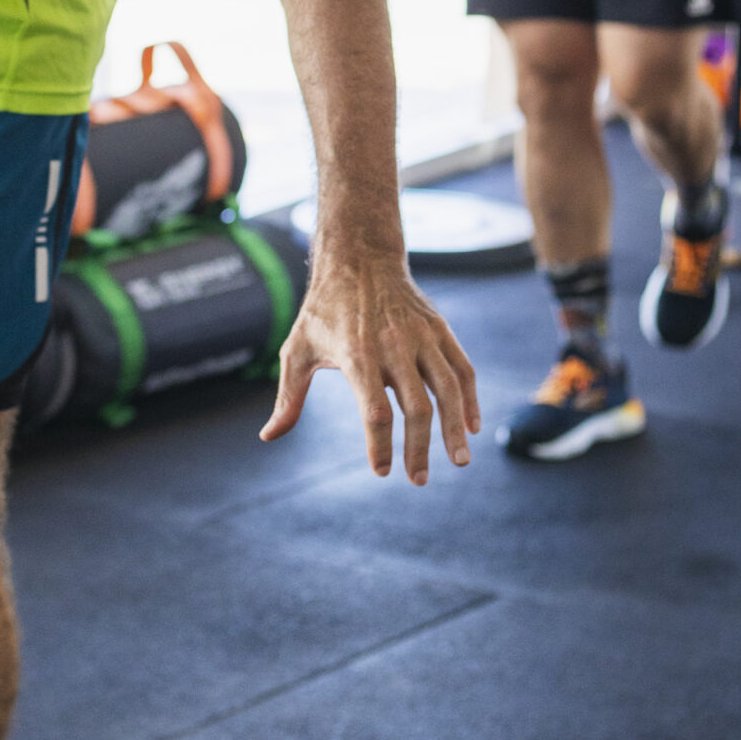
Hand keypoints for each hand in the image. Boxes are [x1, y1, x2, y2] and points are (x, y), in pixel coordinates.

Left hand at [261, 245, 479, 486]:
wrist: (359, 259)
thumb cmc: (323, 311)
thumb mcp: (297, 350)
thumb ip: (288, 397)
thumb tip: (268, 436)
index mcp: (357, 355)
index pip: (375, 411)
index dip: (379, 445)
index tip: (381, 471)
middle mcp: (393, 346)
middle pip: (417, 407)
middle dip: (419, 449)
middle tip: (418, 480)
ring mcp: (421, 336)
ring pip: (448, 389)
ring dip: (456, 429)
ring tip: (460, 462)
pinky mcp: (440, 329)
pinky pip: (462, 368)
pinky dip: (471, 399)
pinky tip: (473, 427)